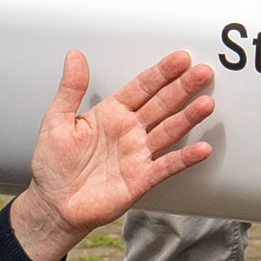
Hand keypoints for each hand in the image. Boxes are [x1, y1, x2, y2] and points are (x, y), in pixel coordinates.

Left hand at [8, 50, 217, 260]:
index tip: (180, 58)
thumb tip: (74, 56)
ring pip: (169, 131)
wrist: (54, 204)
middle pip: (161, 104)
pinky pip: (167, 166)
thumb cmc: (53, 164)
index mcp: (111, 113)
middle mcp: (129, 130)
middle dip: (182, 88)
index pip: (141, 87)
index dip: (161, 73)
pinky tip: (201, 149)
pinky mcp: (141, 179)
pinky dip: (185, 158)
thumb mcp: (56, 120)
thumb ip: (70, 89)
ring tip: (206, 104)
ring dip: (188, 118)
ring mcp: (138, 154)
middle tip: (203, 72)